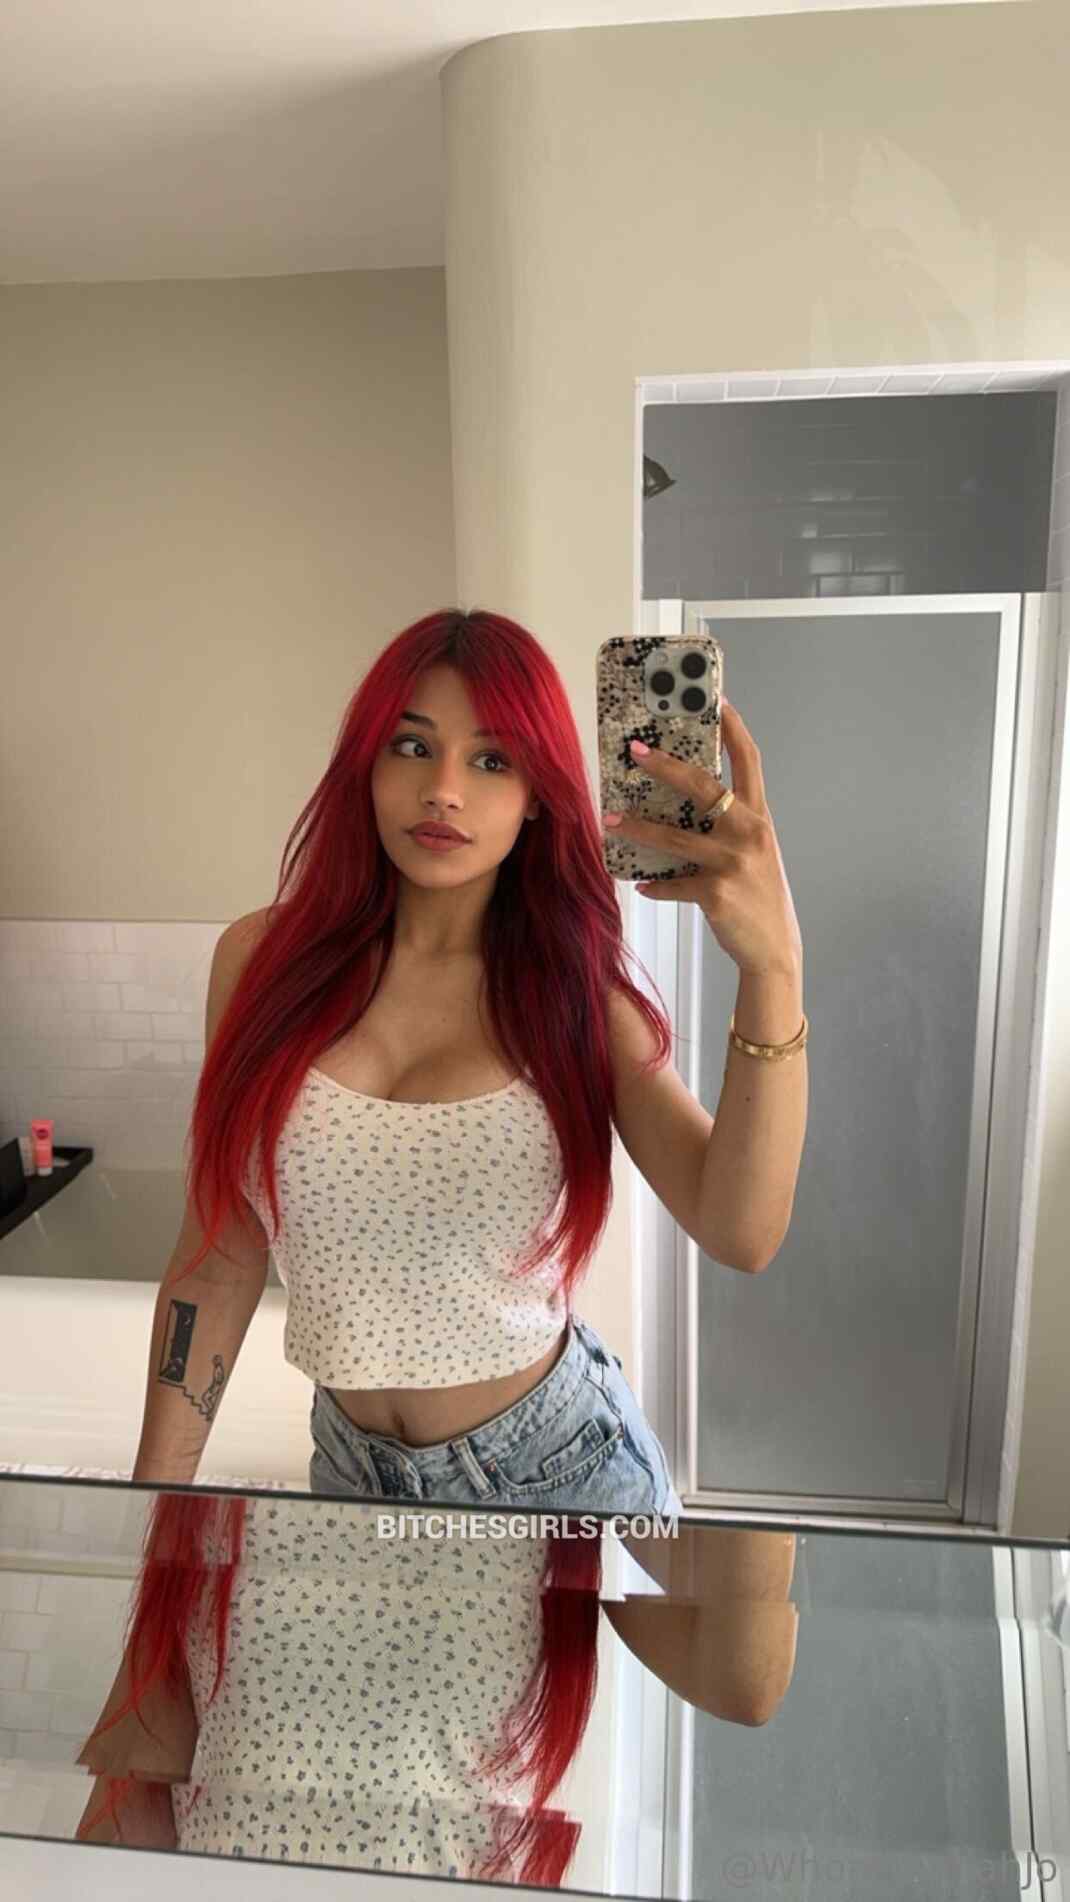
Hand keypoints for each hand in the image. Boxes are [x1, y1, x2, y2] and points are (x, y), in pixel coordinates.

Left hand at [602, 698, 801, 976]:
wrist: (774, 949)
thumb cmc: (759, 896)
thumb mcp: (753, 852)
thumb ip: (726, 827)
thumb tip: (679, 807)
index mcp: (759, 817)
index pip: (750, 760)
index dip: (733, 727)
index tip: (714, 699)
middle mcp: (750, 833)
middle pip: (704, 787)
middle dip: (666, 765)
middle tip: (634, 751)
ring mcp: (734, 862)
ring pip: (675, 837)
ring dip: (638, 828)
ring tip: (611, 819)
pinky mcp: (717, 893)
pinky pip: (673, 883)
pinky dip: (655, 886)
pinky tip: (643, 885)